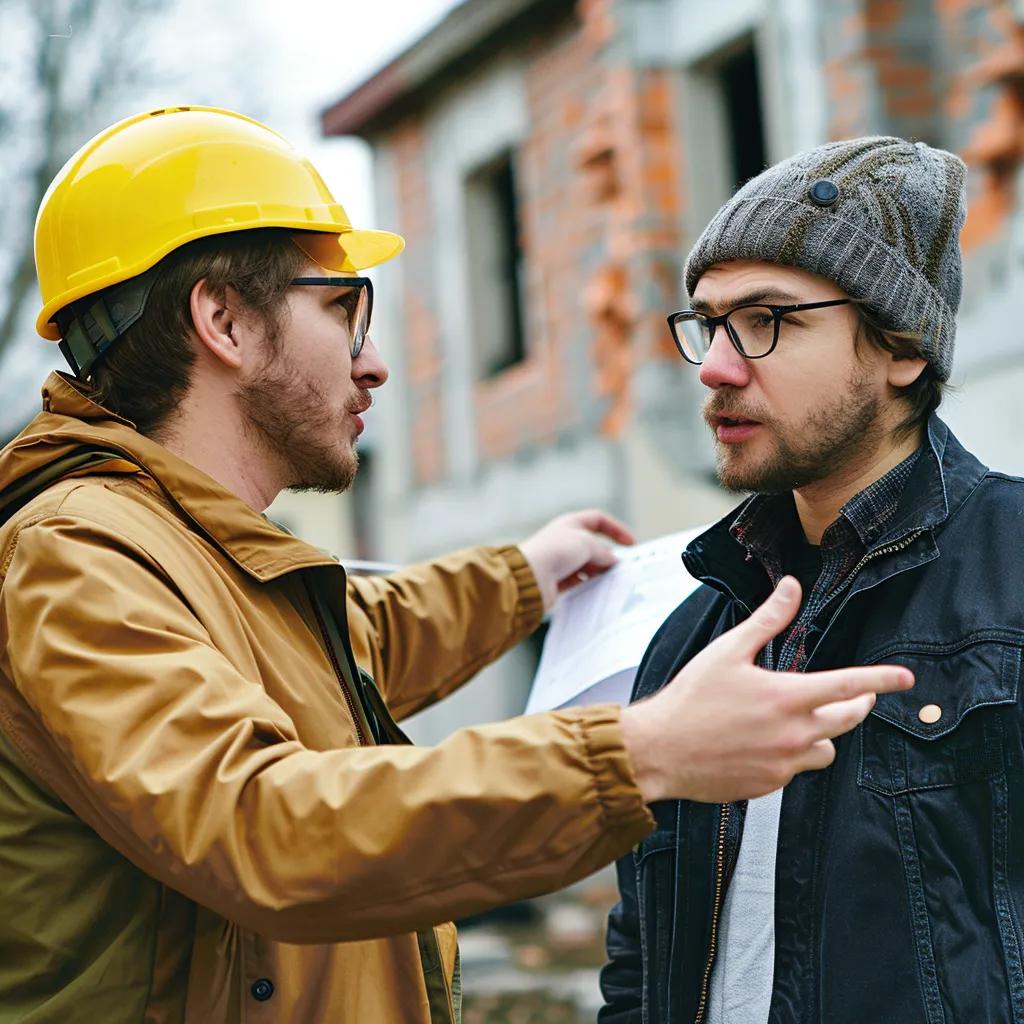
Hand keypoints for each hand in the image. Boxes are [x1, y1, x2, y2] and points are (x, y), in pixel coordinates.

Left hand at [519, 509, 634, 611]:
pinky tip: (595, 588)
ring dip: (598, 571)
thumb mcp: (587, 544)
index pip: (598, 520)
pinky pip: (579, 581)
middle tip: (619, 566)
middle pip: (594, 545)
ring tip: (608, 578)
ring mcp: (561, 560)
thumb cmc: (554, 551)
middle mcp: (565, 540)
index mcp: (570, 523)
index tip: (630, 543)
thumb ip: (604, 551)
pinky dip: (588, 584)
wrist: (529, 576)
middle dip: (608, 555)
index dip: (616, 529)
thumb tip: (612, 560)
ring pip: (588, 565)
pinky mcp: (558, 580)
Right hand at [619, 576, 913, 802]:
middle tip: (855, 697)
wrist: (660, 750)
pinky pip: (795, 769)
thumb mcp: (727, 651)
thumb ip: (767, 620)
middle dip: (858, 705)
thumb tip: (790, 589)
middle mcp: (793, 734)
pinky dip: (788, 755)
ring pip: (824, 749)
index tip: (905, 679)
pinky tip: (760, 743)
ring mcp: (784, 763)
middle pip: (847, 721)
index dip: (881, 680)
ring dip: (819, 734)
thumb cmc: (690, 700)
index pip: (848, 686)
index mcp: (787, 697)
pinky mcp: (770, 785)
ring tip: (794, 722)